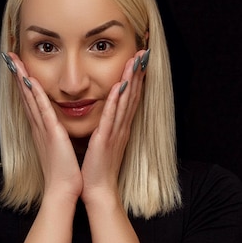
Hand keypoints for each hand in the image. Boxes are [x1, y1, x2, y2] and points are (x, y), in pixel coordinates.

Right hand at [9, 53, 82, 204]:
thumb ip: (57, 136)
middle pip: (26, 96)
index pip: (32, 102)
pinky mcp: (52, 134)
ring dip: (23, 78)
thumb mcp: (60, 149)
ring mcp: (43, 129)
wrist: (63, 190)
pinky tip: (31, 81)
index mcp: (42, 130)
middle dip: (18, 75)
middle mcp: (39, 127)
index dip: (24, 84)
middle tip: (10, 57)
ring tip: (14, 61)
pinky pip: (43, 109)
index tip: (19, 67)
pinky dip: (36, 95)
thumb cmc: (64, 173)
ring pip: (31, 99)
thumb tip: (58, 129)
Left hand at [81, 51, 146, 206]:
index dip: (136, 78)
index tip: (139, 60)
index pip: (130, 98)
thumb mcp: (103, 143)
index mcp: (119, 128)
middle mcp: (121, 128)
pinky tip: (120, 86)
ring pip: (125, 102)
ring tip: (136, 61)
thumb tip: (105, 116)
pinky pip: (112, 117)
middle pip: (133, 95)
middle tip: (144, 52)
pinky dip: (117, 101)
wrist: (97, 190)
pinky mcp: (106, 139)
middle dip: (138, 73)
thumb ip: (106, 128)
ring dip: (131, 80)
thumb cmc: (97, 169)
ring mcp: (115, 133)